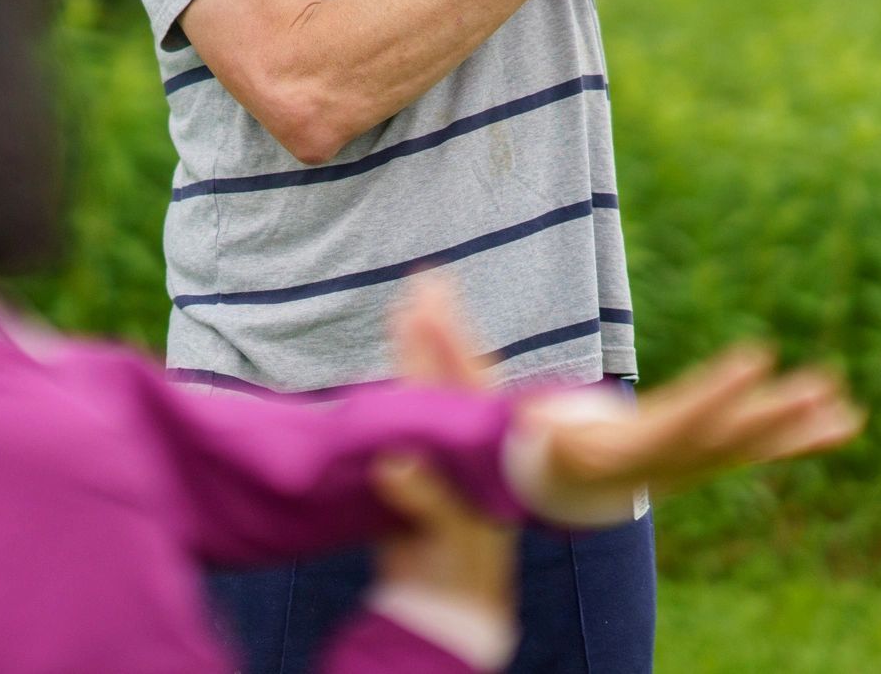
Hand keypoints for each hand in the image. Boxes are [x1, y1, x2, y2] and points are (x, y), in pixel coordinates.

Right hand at [370, 276, 516, 640]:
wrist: (446, 606)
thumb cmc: (458, 572)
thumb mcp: (448, 537)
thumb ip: (424, 500)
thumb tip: (395, 464)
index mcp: (485, 449)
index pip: (465, 383)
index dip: (445, 342)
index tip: (426, 300)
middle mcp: (473, 440)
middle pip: (458, 370)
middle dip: (441, 324)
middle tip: (426, 275)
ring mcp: (452, 446)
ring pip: (439, 383)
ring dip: (425, 342)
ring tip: (412, 299)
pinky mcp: (427, 459)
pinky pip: (417, 406)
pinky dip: (409, 374)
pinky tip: (399, 352)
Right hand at [388, 275, 860, 521]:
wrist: (527, 493)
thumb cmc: (496, 441)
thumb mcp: (472, 400)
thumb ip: (443, 347)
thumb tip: (417, 283)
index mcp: (607, 454)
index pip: (673, 422)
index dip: (718, 394)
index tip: (758, 360)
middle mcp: (649, 470)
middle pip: (720, 442)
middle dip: (771, 416)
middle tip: (823, 387)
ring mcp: (674, 470)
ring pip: (742, 451)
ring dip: (794, 428)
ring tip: (847, 406)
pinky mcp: (691, 462)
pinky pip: (749, 451)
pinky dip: (795, 436)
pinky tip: (843, 421)